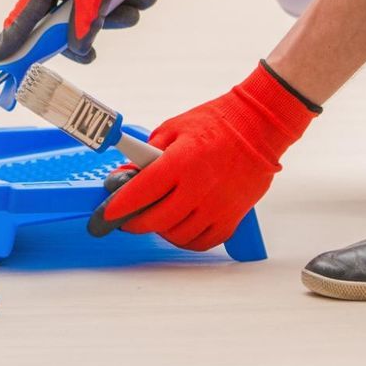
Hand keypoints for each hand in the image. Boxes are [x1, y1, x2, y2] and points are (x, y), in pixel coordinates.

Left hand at [93, 62, 315, 251]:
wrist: (259, 127)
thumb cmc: (217, 123)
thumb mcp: (174, 128)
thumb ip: (147, 153)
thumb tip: (126, 174)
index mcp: (181, 162)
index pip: (141, 192)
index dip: (119, 206)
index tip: (107, 213)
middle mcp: (199, 188)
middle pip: (157, 220)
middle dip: (135, 222)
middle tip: (128, 218)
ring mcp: (217, 206)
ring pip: (178, 235)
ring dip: (161, 230)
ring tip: (156, 217)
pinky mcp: (232, 217)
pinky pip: (203, 242)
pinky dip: (186, 239)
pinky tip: (179, 227)